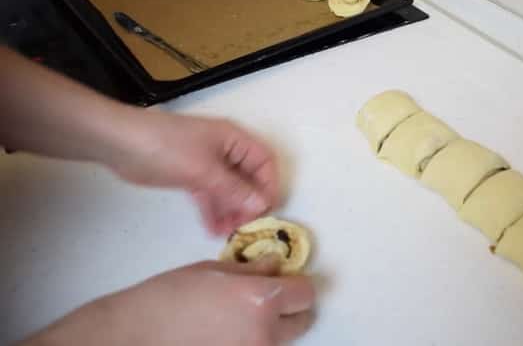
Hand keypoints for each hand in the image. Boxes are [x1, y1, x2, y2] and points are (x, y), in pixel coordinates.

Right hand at [22, 259, 314, 345]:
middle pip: (302, 320)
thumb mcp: (215, 270)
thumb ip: (253, 270)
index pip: (306, 293)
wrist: (137, 333)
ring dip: (274, 325)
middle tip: (271, 296)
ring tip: (243, 314)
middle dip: (292, 306)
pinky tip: (231, 330)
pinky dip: (254, 340)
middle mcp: (264, 333)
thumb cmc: (169, 296)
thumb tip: (275, 264)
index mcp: (262, 300)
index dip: (297, 283)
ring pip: (282, 339)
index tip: (287, 278)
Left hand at [109, 109, 279, 234]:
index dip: (268, 186)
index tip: (266, 212)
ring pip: (228, 189)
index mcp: (234, 139)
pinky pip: (209, 194)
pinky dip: (212, 210)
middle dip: (248, 202)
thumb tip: (262, 204)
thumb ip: (234, 189)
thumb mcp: (205, 171)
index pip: (264, 162)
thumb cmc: (167, 149)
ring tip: (227, 234)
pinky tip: (212, 229)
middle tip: (245, 227)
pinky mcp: (190, 176)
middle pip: (247, 178)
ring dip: (230, 210)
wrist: (120, 143)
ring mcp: (207, 163)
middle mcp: (225, 150)